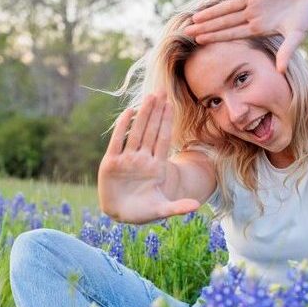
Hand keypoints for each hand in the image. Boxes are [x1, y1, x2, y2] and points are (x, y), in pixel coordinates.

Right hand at [98, 95, 199, 223]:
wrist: (120, 214)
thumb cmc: (142, 212)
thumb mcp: (161, 210)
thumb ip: (178, 207)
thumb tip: (197, 205)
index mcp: (156, 168)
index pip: (163, 140)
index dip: (166, 123)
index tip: (171, 105)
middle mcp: (142, 160)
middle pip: (151, 131)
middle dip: (156, 112)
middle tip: (162, 91)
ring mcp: (127, 160)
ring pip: (136, 133)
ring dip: (142, 115)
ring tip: (149, 97)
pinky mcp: (111, 163)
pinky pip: (118, 142)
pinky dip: (122, 128)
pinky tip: (128, 113)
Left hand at [184, 0, 307, 72]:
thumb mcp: (297, 36)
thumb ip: (287, 51)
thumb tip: (281, 70)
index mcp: (259, 26)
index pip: (232, 32)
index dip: (215, 36)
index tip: (199, 41)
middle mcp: (254, 12)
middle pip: (225, 20)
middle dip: (207, 26)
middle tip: (187, 32)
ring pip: (229, 4)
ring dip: (212, 10)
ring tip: (195, 16)